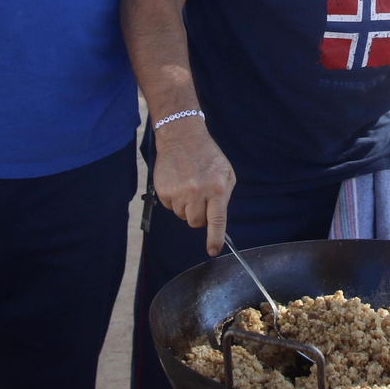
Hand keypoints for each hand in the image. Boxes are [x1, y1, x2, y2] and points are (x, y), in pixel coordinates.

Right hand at [150, 119, 235, 255]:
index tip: (213, 250)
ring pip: (182, 216)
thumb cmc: (208, 156)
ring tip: (189, 186)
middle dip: (199, 216)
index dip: (215, 238)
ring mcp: (179, 192)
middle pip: (196, 222)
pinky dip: (175, 199)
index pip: (217, 220)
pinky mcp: (164, 191)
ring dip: (186, 206)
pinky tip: (178, 183)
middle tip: (200, 199)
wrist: (182, 138)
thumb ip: (224, 197)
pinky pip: (170, 207)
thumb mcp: (226, 173)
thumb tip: (217, 220)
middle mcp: (198, 192)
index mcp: (217, 188)